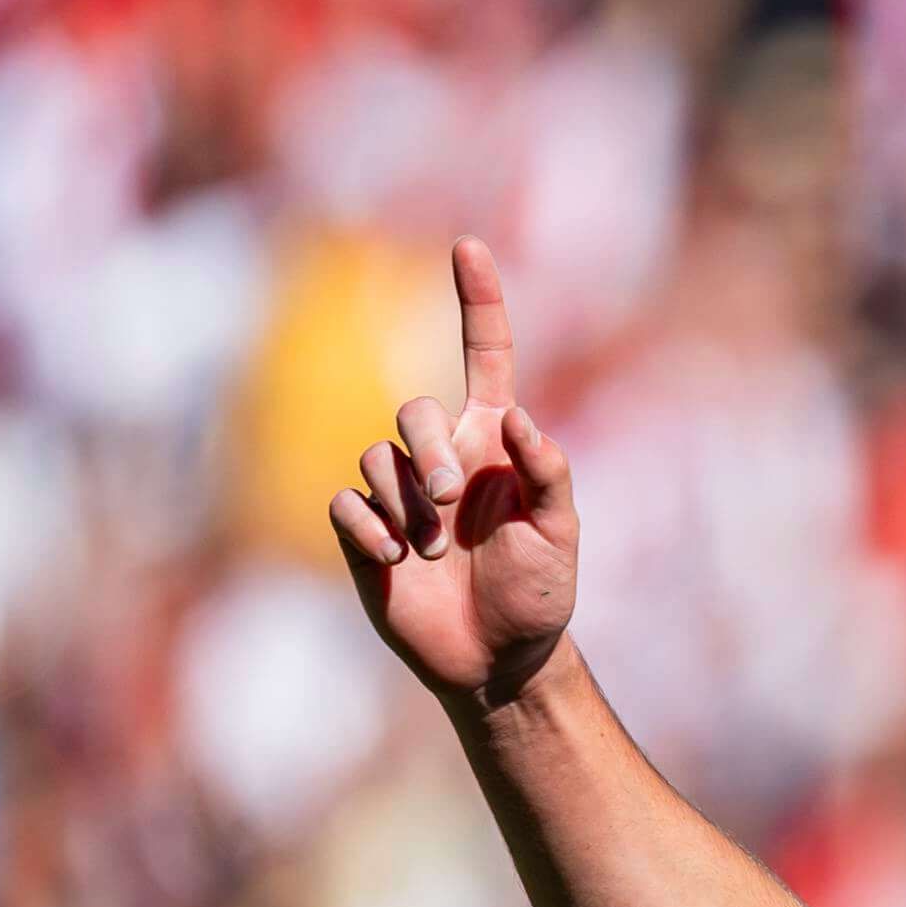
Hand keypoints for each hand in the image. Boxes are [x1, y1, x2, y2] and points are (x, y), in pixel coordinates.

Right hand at [332, 238, 577, 707]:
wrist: (499, 660)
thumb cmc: (538, 595)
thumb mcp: (560, 536)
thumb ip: (547, 474)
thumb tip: (518, 419)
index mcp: (493, 444)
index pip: (485, 356)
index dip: (477, 301)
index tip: (468, 246)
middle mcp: (441, 457)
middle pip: (412, 410)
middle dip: (427, 452)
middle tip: (449, 504)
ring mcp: (398, 494)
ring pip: (375, 458)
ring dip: (407, 505)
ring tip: (435, 553)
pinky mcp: (364, 532)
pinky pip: (345, 504)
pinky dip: (370, 528)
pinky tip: (397, 559)